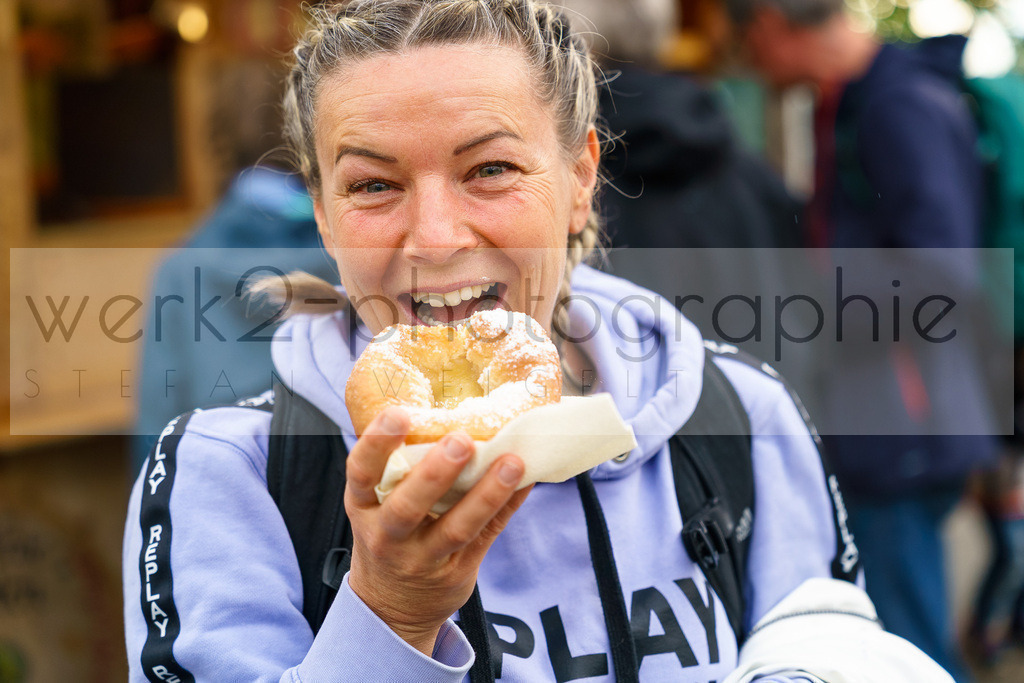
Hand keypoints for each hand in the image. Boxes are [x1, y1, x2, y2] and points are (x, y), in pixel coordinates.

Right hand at [344, 406, 530, 654]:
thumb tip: (446, 411)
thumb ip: (400, 469)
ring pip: (455, 527)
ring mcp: (421, 558)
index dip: (377, 443)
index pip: (362, 473)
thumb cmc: (389, 536)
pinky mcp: (455, 571)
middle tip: (461, 440)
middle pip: (407, 506)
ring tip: (511, 463)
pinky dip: (505, 506)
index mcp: (364, 507)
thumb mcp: (377, 506)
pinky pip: (485, 536)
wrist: (391, 608)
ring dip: (486, 494)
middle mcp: (387, 535)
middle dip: (435, 473)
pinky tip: (525, 482)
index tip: (399, 414)